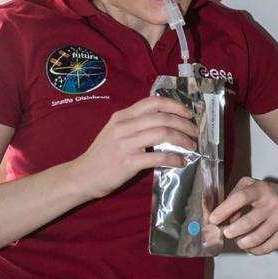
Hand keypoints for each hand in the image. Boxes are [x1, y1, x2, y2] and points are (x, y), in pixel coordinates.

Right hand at [70, 96, 197, 198]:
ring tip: (191, 146)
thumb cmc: (102, 155)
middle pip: (163, 118)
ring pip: (163, 133)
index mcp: (122, 116)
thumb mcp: (115, 131)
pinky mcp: (128, 162)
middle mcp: (124, 126)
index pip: (153, 102)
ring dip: (183, 139)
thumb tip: (165, 121)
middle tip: (195, 132)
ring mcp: (126, 144)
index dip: (175, 105)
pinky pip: (158, 157)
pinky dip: (174, 158)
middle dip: (184, 124)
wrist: (82, 176)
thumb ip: (136, 123)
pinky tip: (181, 161)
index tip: (188, 113)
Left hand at [208, 177, 277, 254]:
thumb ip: (233, 196)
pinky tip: (251, 246)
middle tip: (227, 233)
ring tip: (239, 240)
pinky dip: (254, 250)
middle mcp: (273, 203)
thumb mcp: (251, 185)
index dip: (224, 210)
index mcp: (261, 189)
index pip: (240, 198)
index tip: (213, 219)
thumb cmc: (269, 194)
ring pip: (256, 239)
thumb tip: (219, 215)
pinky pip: (266, 248)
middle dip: (231, 231)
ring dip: (242, 243)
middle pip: (247, 223)